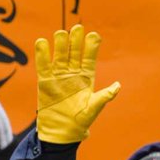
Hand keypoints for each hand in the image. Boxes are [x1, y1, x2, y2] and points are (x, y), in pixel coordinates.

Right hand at [34, 24, 120, 143]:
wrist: (61, 131)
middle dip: (76, 41)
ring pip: (59, 56)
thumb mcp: (93, 108)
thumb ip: (104, 97)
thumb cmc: (80, 120)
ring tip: (62, 33)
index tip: (94, 35)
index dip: (91, 47)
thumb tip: (117, 86)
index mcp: (86, 78)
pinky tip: (42, 42)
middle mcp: (72, 74)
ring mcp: (58, 76)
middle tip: (78, 28)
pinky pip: (43, 66)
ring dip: (60, 45)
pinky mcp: (45, 82)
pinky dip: (42, 54)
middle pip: (74, 54)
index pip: (89, 58)